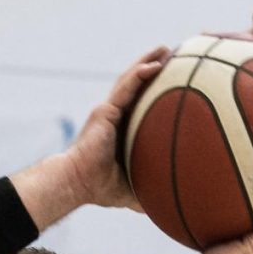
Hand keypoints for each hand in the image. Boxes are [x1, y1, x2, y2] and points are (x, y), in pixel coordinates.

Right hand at [63, 46, 167, 209]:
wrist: (77, 183)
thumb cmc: (99, 187)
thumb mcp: (133, 188)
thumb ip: (152, 190)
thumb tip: (174, 205)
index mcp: (121, 130)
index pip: (140, 102)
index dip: (155, 87)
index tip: (176, 76)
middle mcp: (114, 116)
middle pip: (136, 85)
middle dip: (153, 66)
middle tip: (173, 53)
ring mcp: (108, 112)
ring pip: (130, 80)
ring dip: (146, 62)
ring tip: (164, 48)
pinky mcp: (104, 112)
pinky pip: (124, 89)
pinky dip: (138, 75)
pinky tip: (153, 64)